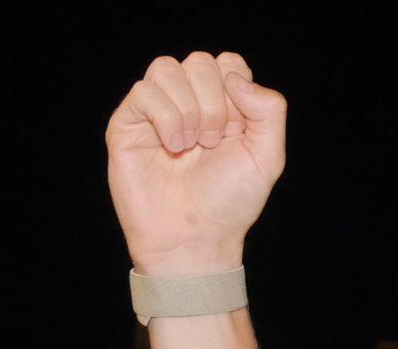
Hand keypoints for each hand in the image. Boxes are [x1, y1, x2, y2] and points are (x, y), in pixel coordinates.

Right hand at [106, 52, 287, 275]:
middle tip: (212, 143)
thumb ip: (269, 110)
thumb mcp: (267, 157)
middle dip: (213, 102)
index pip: (229, 63)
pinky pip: (143, 91)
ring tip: (191, 146)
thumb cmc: (229, 202)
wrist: (194, 237)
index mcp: (224, 106)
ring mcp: (157, 111)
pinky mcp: (128, 122)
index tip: (236, 131)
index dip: (236, 91)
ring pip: (167, 68)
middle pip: (200, 62)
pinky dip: (166, 118)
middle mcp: (189, 103)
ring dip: (188, 109)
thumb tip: (234, 76)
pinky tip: (172, 147)